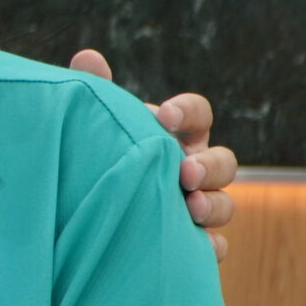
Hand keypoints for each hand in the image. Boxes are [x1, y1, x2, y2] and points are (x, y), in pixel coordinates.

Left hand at [69, 50, 239, 260]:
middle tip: (184, 171)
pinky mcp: (190, 243)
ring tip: (191, 208)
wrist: (79, 214)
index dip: (187, 112)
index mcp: (176, 136)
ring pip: (226, 205)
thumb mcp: (97, 126)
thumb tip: (87, 56)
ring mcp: (198, 207)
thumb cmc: (98, 155)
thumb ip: (95, 92)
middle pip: (224, 163)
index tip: (163, 115)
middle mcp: (194, 169)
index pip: (198, 114)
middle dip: (209, 166)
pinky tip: (198, 248)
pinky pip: (214, 247)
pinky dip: (210, 248)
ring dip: (213, 206)